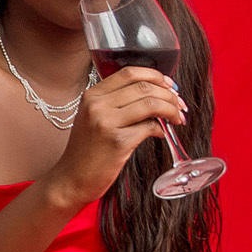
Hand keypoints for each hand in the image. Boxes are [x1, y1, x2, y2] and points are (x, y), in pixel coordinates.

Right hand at [46, 66, 186, 206]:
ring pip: (151, 104)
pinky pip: (150, 127)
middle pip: (144, 86)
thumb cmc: (87, 151)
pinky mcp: (118, 142)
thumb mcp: (93, 118)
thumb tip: (155, 94)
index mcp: (92, 95)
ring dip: (171, 110)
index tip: (169, 86)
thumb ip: (116, 103)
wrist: (71, 178)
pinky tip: (162, 134)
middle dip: (169, 94)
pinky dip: (162, 129)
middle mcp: (97, 105)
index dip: (156, 76)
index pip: (129, 72)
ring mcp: (106, 123)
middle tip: (179, 105)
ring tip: (177, 119)